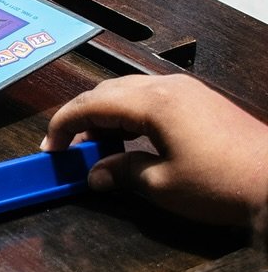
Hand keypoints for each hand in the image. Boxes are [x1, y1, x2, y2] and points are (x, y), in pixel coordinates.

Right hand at [42, 74, 267, 235]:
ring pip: (128, 91)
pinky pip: (150, 97)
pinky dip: (128, 114)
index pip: (91, 103)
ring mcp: (187, 90)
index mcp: (154, 102)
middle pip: (107, 91)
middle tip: (65, 147)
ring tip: (94, 146)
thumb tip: (96, 174)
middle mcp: (168, 86)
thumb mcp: (162, 185)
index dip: (63, 125)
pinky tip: (127, 139)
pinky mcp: (200, 101)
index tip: (50, 148)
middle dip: (80, 117)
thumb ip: (122, 172)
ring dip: (104, 115)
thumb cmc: (221, 184)